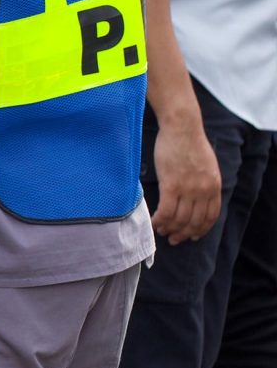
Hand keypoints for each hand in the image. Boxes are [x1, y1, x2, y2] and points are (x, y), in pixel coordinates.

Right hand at [152, 116, 223, 243]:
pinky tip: (154, 223)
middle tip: (174, 238)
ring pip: (179, 218)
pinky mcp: (171, 185)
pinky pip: (166, 210)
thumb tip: (198, 198)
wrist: (182, 128)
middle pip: (194, 221)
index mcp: (214, 187)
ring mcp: (188, 189)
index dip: (200, 230)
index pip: (209, 217)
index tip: (192, 236)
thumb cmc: (191, 143)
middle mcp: (203, 191)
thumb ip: (205, 183)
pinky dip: (159, 220)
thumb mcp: (207, 166)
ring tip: (161, 231)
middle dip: (183, 234)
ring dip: (169, 228)